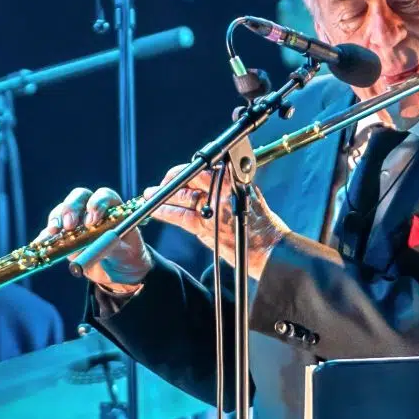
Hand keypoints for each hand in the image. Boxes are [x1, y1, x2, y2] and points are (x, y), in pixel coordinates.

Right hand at [38, 187, 152, 291]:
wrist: (119, 271)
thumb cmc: (126, 255)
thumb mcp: (126, 251)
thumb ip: (114, 244)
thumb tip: (100, 243)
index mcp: (112, 208)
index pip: (103, 195)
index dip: (97, 204)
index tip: (92, 221)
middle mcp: (92, 209)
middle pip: (79, 197)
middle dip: (72, 208)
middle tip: (69, 224)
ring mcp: (76, 221)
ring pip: (62, 210)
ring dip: (56, 219)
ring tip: (53, 232)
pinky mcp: (64, 236)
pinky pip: (50, 233)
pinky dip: (44, 237)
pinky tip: (40, 243)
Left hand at [145, 163, 289, 280]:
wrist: (269, 248)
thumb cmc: (263, 226)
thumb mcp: (250, 197)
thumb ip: (230, 190)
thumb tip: (212, 187)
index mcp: (234, 180)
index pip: (205, 169)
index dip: (187, 171)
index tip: (179, 173)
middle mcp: (223, 189)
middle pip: (191, 177)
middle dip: (173, 179)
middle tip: (163, 183)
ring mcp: (213, 207)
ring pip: (182, 194)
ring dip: (162, 194)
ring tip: (150, 194)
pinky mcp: (206, 226)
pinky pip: (179, 215)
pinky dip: (164, 212)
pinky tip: (154, 210)